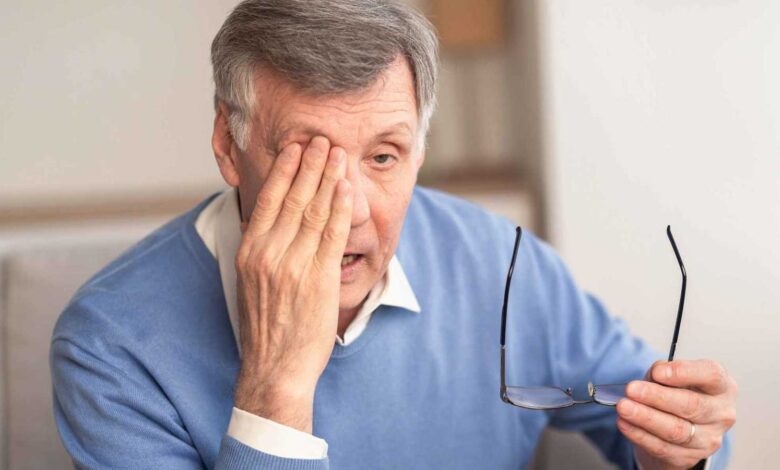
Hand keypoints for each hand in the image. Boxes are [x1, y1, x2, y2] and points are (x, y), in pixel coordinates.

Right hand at [233, 136, 351, 432]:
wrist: (274, 367)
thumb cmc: (265, 326)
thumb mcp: (251, 282)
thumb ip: (262, 248)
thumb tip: (272, 220)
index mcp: (250, 251)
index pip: (268, 200)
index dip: (284, 170)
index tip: (295, 149)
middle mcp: (269, 253)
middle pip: (293, 198)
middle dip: (310, 165)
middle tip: (321, 139)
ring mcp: (294, 265)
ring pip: (314, 211)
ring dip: (329, 178)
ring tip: (337, 154)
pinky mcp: (319, 278)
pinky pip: (332, 235)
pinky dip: (340, 208)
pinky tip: (347, 188)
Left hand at [616, 359, 737, 469]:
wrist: (679, 425)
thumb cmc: (678, 392)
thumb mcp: (672, 376)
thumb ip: (663, 372)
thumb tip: (654, 375)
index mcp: (721, 386)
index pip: (711, 375)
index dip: (684, 372)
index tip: (658, 372)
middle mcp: (721, 414)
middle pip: (692, 405)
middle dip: (657, 397)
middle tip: (631, 389)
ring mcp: (708, 439)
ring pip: (676, 430)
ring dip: (645, 418)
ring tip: (623, 407)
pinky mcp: (690, 457)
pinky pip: (662, 448)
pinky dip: (640, 435)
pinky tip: (624, 424)